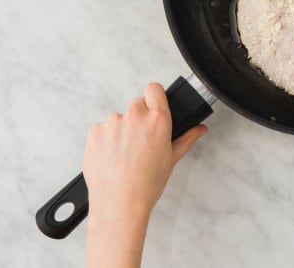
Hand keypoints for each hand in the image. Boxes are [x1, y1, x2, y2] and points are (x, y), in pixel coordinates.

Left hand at [83, 82, 206, 220]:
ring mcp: (112, 123)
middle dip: (140, 119)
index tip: (154, 106)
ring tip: (125, 155)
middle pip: (137, 105)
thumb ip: (187, 138)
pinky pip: (102, 129)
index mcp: (157, 120)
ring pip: (119, 119)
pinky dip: (106, 140)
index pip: (154, 89)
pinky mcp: (94, 132)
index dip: (155, 97)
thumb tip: (199, 129)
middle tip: (141, 142)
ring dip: (121, 131)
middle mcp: (135, 116)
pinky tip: (112, 157)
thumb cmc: (145, 185)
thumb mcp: (172, 160)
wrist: (119, 204)